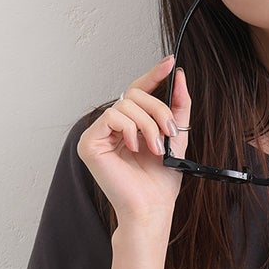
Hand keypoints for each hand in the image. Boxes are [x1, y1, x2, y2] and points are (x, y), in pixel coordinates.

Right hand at [77, 55, 190, 230]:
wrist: (152, 206)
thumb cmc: (160, 179)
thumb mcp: (176, 136)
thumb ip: (178, 106)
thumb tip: (179, 76)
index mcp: (130, 124)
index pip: (138, 91)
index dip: (154, 75)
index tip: (171, 62)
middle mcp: (112, 126)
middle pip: (134, 94)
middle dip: (158, 110)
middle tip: (169, 133)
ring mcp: (98, 133)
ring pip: (125, 104)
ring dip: (148, 124)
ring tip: (155, 148)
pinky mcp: (89, 143)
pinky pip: (112, 116)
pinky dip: (130, 129)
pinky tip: (135, 147)